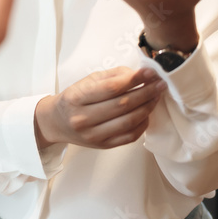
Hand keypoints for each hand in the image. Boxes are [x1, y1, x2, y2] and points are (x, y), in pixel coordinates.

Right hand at [34, 67, 166, 148]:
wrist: (57, 122)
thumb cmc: (74, 98)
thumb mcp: (86, 81)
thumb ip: (113, 76)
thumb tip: (140, 75)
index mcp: (76, 97)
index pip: (111, 88)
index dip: (134, 79)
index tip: (150, 73)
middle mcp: (83, 118)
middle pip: (122, 105)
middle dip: (146, 92)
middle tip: (160, 84)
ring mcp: (93, 135)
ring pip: (128, 121)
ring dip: (147, 107)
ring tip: (156, 97)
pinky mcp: (103, 146)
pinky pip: (130, 136)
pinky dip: (143, 124)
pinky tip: (147, 113)